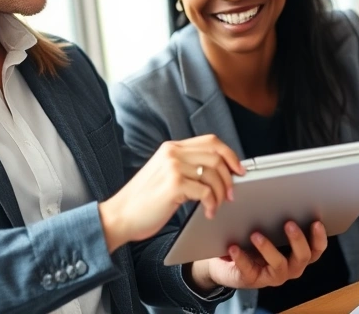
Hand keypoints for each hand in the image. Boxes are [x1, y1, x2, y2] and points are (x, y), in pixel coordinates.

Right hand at [99, 134, 244, 251]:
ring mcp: (172, 167)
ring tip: (216, 206)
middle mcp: (172, 153)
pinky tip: (207, 213)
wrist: (119, 216)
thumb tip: (218, 172)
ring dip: (220, 194)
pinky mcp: (174, 185)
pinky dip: (211, 204)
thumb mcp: (164, 175)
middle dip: (229, 177)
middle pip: (216, 155)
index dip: (230, 154)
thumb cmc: (143, 201)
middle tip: (231, 193)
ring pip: (213, 174)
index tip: (239, 169)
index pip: (210, 141)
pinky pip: (206, 192)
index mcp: (171, 148)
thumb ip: (185, 167)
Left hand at [190, 221, 327, 290]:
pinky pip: (249, 270)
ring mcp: (273, 276)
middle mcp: (290, 267)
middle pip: (303, 256)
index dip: (319, 237)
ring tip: (255, 235)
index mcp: (298, 255)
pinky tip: (234, 247)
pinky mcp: (253, 279)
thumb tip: (283, 196)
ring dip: (268, 248)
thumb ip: (278, 218)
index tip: (316, 222)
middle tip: (289, 223)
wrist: (228, 263)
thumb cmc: (254, 243)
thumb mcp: (269, 230)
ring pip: (279, 264)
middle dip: (298, 239)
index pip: (316, 249)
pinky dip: (242, 258)